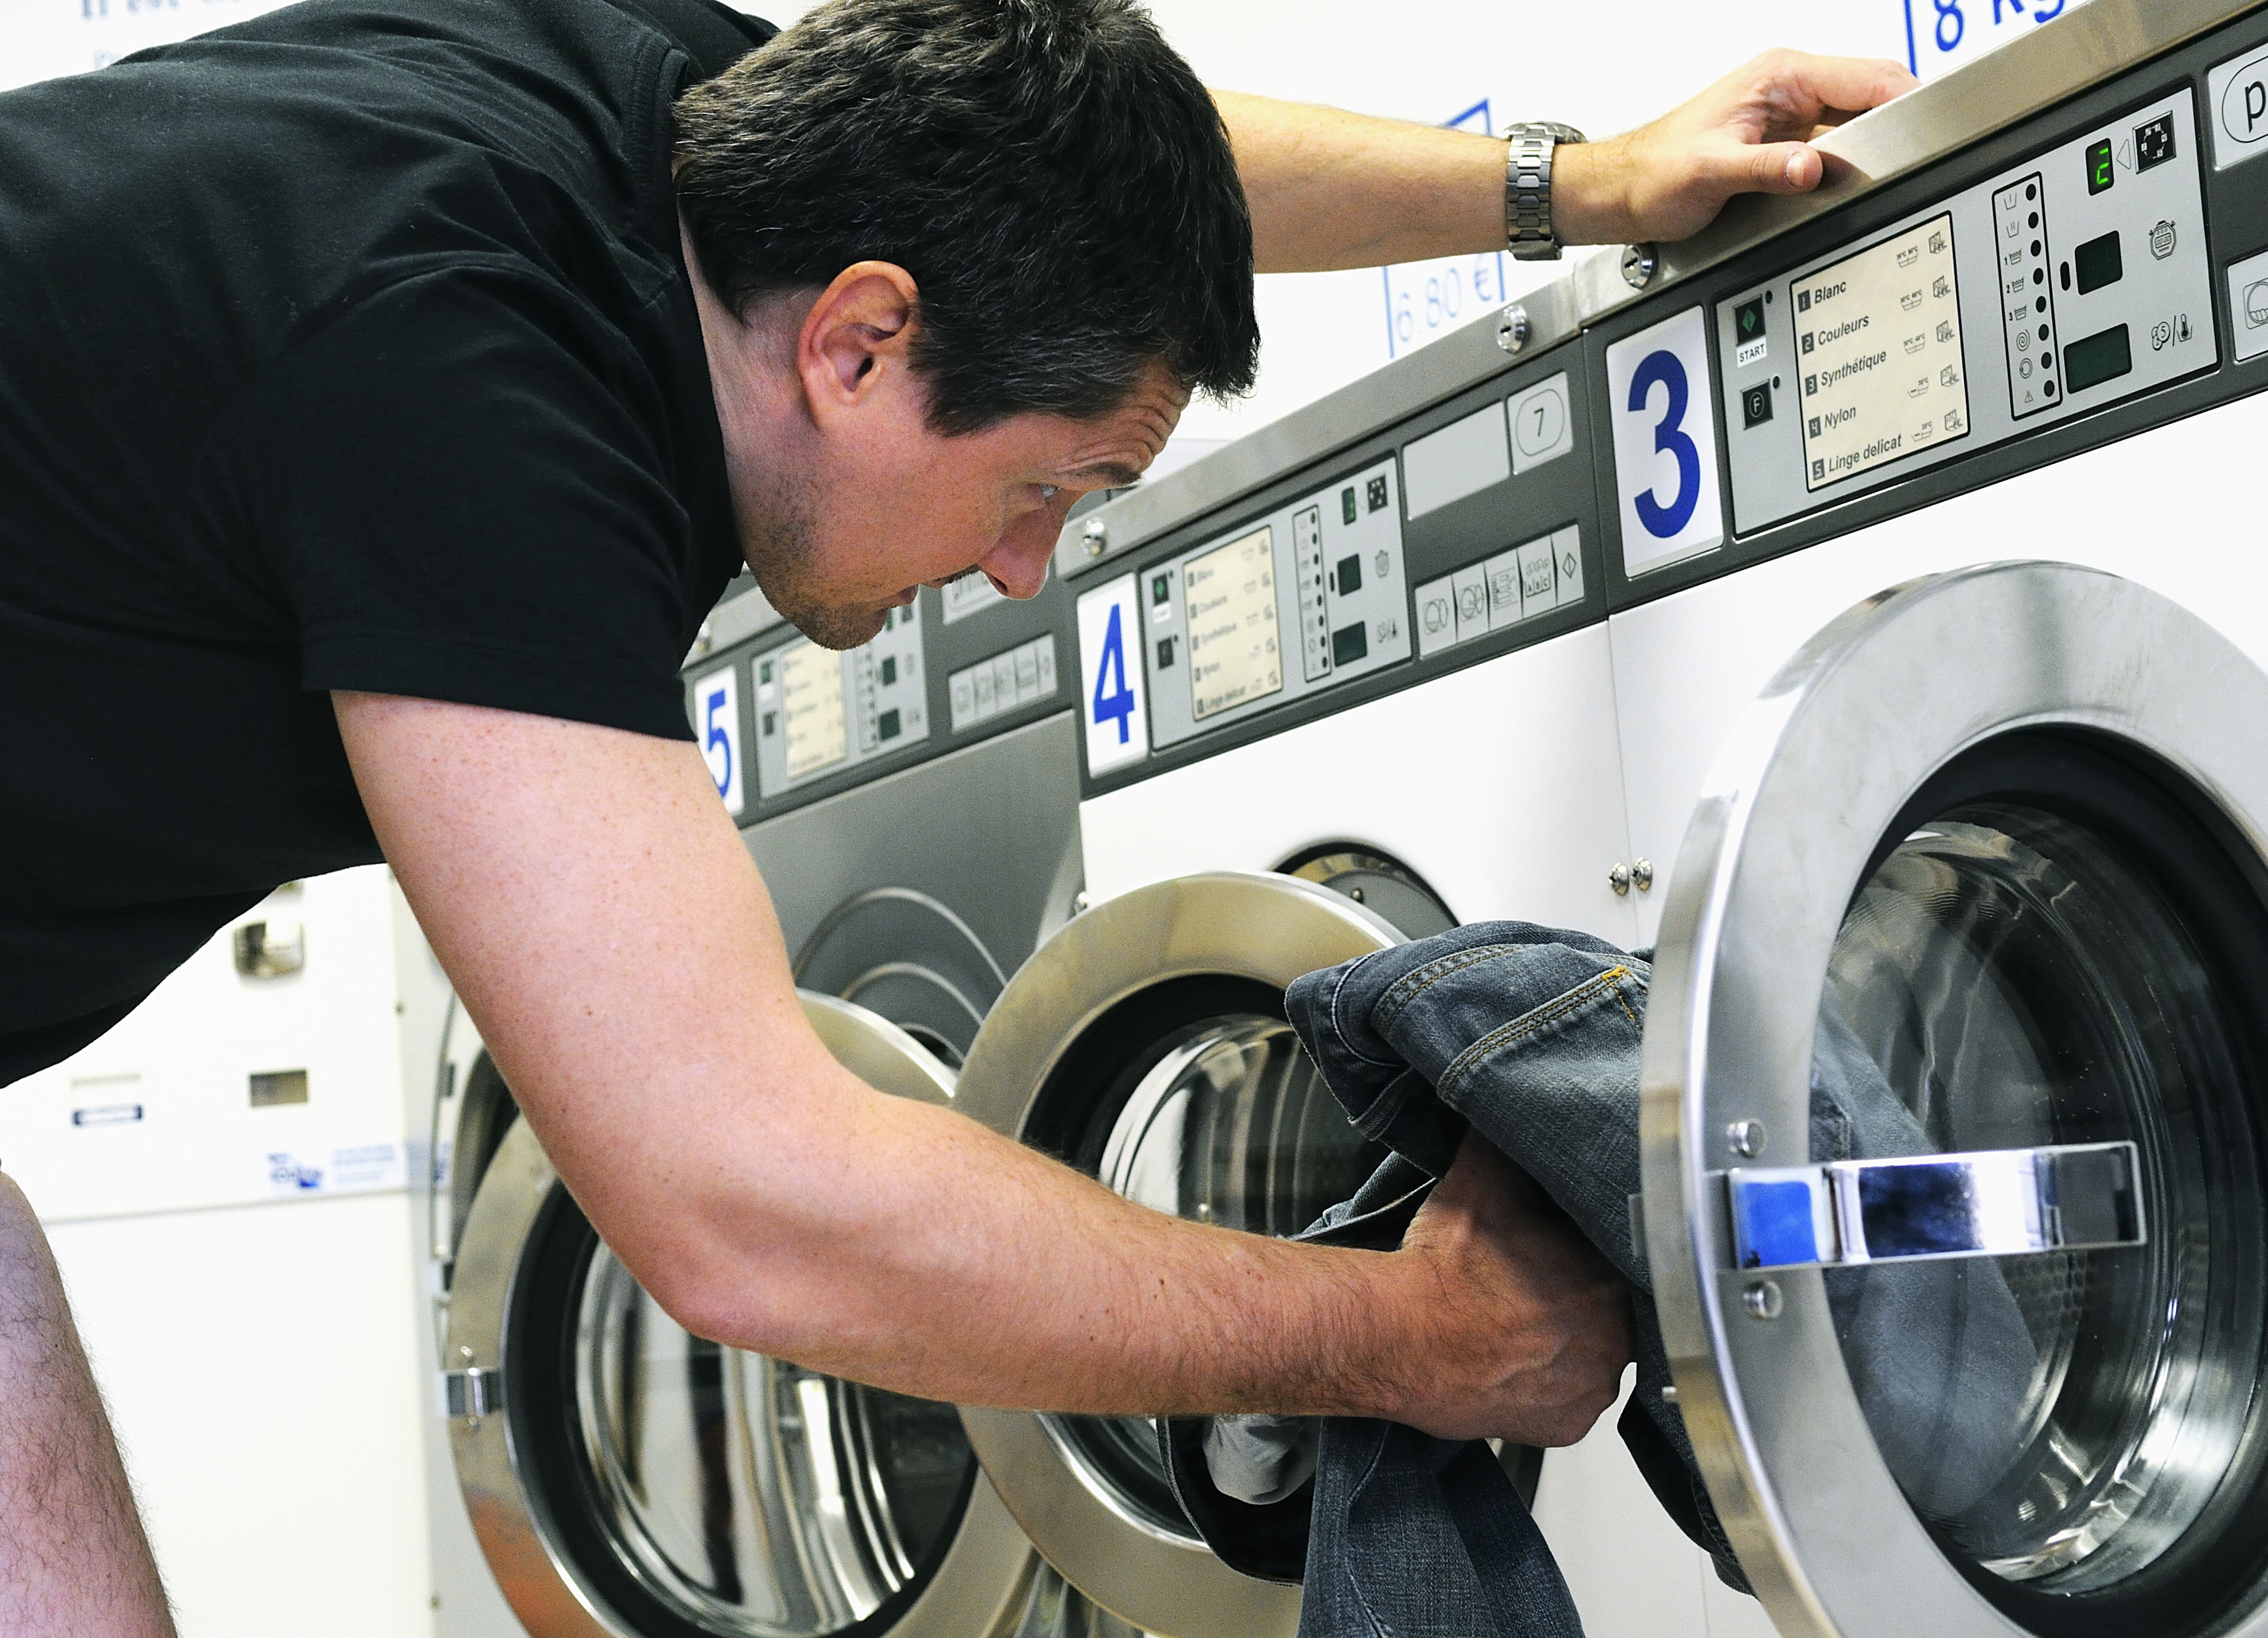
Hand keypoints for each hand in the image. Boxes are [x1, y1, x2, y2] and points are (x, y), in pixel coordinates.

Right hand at [1385, 1130, 1634, 1445]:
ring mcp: (1592, 1386)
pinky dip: (1549, 1385)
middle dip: (1575, 1299)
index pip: (1618, 1258)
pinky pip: (1572, 1401)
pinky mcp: (1568, 1425)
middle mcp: (1614, 1337)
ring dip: (1566, 1343)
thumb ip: (1511, 1144)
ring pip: (1593, 1357)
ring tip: (1518, 1326)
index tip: (1553, 1254)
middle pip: (1608, 1310)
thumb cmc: (1439, 1271)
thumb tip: (1513, 1106)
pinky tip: (1517, 1362)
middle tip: (1530, 1288)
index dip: (1583, 1254)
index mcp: (1608, 1275)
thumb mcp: (1481, 1179)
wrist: (1395, 1337)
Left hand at [1557, 50, 1918, 246]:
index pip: (1870, 76)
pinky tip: (1849, 183)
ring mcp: (1792, 113)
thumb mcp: (1711, 173)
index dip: (1905, 100)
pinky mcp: (1788, 140)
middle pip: (1873, 95)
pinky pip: (1836, 145)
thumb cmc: (1655, 173)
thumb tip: (1811, 167)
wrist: (1624, 191)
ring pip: (1859, 121)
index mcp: (1781, 76)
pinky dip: (1849, 163)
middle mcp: (1791, 86)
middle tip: (1908, 162)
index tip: (1930, 130)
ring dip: (1872, 147)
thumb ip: (1766, 170)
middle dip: (1895, 125)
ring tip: (1879, 175)